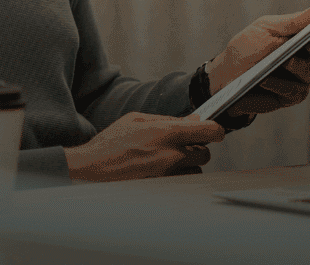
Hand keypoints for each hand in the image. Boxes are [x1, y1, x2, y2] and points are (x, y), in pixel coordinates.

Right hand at [63, 112, 225, 181]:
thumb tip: (193, 120)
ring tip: (165, 160)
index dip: (215, 130)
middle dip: (196, 148)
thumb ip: (168, 120)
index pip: (209, 132)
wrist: (94, 168)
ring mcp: (169, 175)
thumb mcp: (137, 119)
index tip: (214, 131)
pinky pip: (183, 182)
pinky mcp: (165, 189)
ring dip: (187, 164)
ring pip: (195, 170)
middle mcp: (172, 155)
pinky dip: (178, 176)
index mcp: (166, 133)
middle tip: (180, 146)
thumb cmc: (113, 142)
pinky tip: (160, 171)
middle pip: (205, 153)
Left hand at [203, 5, 309, 116]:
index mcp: (299, 36)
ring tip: (283, 61)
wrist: (227, 75)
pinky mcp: (290, 96)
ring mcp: (300, 78)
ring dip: (294, 66)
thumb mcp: (264, 30)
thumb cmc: (247, 48)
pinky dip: (277, 84)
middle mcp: (305, 57)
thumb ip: (291, 23)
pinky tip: (265, 79)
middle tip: (308, 42)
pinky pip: (290, 90)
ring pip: (306, 71)